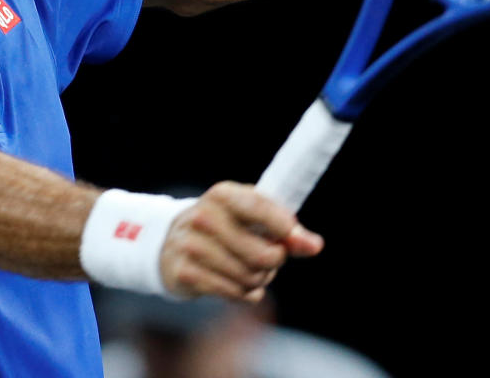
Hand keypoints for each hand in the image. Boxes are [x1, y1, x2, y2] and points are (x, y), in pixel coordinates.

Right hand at [159, 181, 322, 302]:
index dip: (282, 226)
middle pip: (261, 254)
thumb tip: (315, 245)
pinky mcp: (184, 272)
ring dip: (258, 280)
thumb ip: (287, 231)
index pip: (259, 206)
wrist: (174, 244)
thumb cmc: (226, 228)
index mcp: (222, 195)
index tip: (288, 237)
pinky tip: (238, 285)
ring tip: (251, 272)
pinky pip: (232, 292)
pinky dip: (243, 293)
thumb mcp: (253, 219)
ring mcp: (190, 245)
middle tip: (271, 259)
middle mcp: (202, 216)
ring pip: (249, 277)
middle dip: (274, 262)